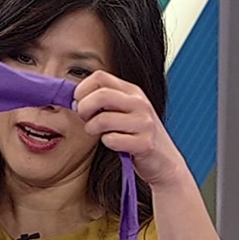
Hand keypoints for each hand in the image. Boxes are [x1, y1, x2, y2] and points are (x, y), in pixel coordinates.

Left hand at [73, 71, 188, 187]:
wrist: (164, 162)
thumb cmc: (137, 136)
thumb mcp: (125, 111)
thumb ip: (104, 101)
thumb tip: (74, 99)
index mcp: (133, 91)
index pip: (99, 77)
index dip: (82, 89)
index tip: (79, 103)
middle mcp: (140, 103)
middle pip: (100, 95)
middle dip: (84, 108)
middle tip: (85, 119)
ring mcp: (144, 123)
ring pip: (102, 119)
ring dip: (92, 128)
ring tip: (98, 133)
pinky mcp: (144, 143)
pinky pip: (111, 140)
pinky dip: (107, 143)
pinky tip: (115, 144)